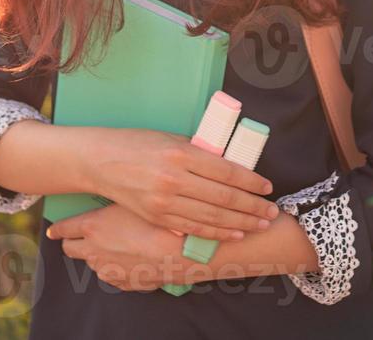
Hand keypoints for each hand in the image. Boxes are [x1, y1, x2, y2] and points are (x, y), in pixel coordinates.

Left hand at [47, 204, 191, 291]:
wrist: (182, 251)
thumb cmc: (160, 220)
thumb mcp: (134, 201)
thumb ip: (114, 202)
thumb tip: (108, 196)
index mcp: (93, 227)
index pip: (63, 229)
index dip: (58, 228)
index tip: (54, 230)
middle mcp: (94, 251)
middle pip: (69, 249)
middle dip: (73, 242)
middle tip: (85, 235)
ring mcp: (107, 269)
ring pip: (92, 262)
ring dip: (99, 254)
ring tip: (119, 243)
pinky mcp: (121, 283)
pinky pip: (111, 275)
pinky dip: (116, 267)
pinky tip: (132, 256)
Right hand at [79, 128, 279, 241]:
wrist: (101, 162)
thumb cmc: (138, 144)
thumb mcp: (172, 139)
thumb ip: (199, 153)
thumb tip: (228, 166)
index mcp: (182, 154)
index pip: (226, 171)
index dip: (251, 182)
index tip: (267, 187)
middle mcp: (174, 179)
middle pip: (223, 198)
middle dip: (252, 206)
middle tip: (271, 211)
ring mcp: (164, 201)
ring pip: (211, 217)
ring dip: (240, 223)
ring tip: (259, 224)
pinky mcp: (157, 217)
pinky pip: (192, 228)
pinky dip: (215, 233)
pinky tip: (234, 234)